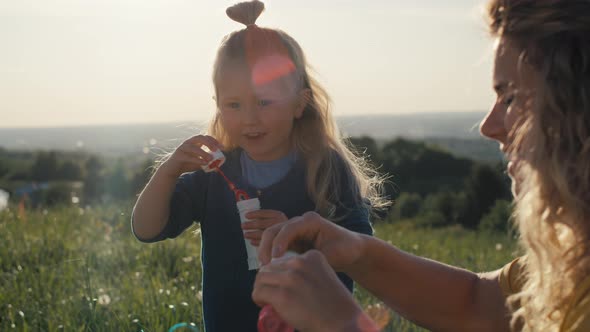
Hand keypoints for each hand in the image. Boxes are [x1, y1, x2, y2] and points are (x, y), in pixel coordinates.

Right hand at [159, 135, 223, 176]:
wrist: (173, 170)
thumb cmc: (187, 164)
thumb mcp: (199, 163)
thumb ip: (207, 164)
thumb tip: (218, 168)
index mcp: (194, 142)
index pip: (205, 137)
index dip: (214, 141)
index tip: (222, 147)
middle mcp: (188, 143)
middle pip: (199, 137)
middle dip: (209, 143)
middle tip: (216, 150)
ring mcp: (182, 148)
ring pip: (193, 147)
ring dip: (203, 153)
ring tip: (210, 159)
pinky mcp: (178, 155)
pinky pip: (188, 157)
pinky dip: (197, 160)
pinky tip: (203, 163)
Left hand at [241, 210, 287, 245]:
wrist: (299, 244)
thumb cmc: (283, 233)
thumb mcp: (276, 223)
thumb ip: (265, 221)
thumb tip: (249, 217)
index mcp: (280, 216)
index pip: (267, 213)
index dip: (256, 214)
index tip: (246, 215)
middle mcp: (283, 224)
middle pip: (264, 223)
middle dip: (252, 224)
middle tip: (243, 226)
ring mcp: (283, 234)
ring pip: (264, 233)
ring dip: (253, 233)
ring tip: (245, 234)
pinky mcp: (283, 244)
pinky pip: (267, 243)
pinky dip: (257, 242)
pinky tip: (251, 242)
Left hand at [252, 250, 376, 331]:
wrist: (342, 322)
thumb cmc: (334, 306)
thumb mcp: (322, 278)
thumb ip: (304, 273)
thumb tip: (279, 279)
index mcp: (312, 256)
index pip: (283, 260)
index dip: (279, 275)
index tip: (284, 287)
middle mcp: (300, 263)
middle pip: (270, 267)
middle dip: (268, 281)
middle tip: (272, 295)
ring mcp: (290, 278)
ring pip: (261, 278)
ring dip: (261, 289)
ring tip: (267, 300)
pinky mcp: (282, 295)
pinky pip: (258, 292)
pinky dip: (258, 299)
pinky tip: (265, 305)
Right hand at [258, 212, 365, 272]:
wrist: (349, 249)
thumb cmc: (345, 249)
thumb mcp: (333, 255)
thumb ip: (314, 259)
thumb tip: (295, 267)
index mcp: (311, 220)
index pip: (289, 228)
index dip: (279, 242)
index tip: (275, 259)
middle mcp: (300, 221)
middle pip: (275, 229)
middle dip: (266, 246)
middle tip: (264, 266)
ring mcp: (294, 230)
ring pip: (271, 236)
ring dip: (265, 250)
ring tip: (264, 269)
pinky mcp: (291, 239)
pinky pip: (275, 244)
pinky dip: (269, 254)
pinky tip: (269, 268)